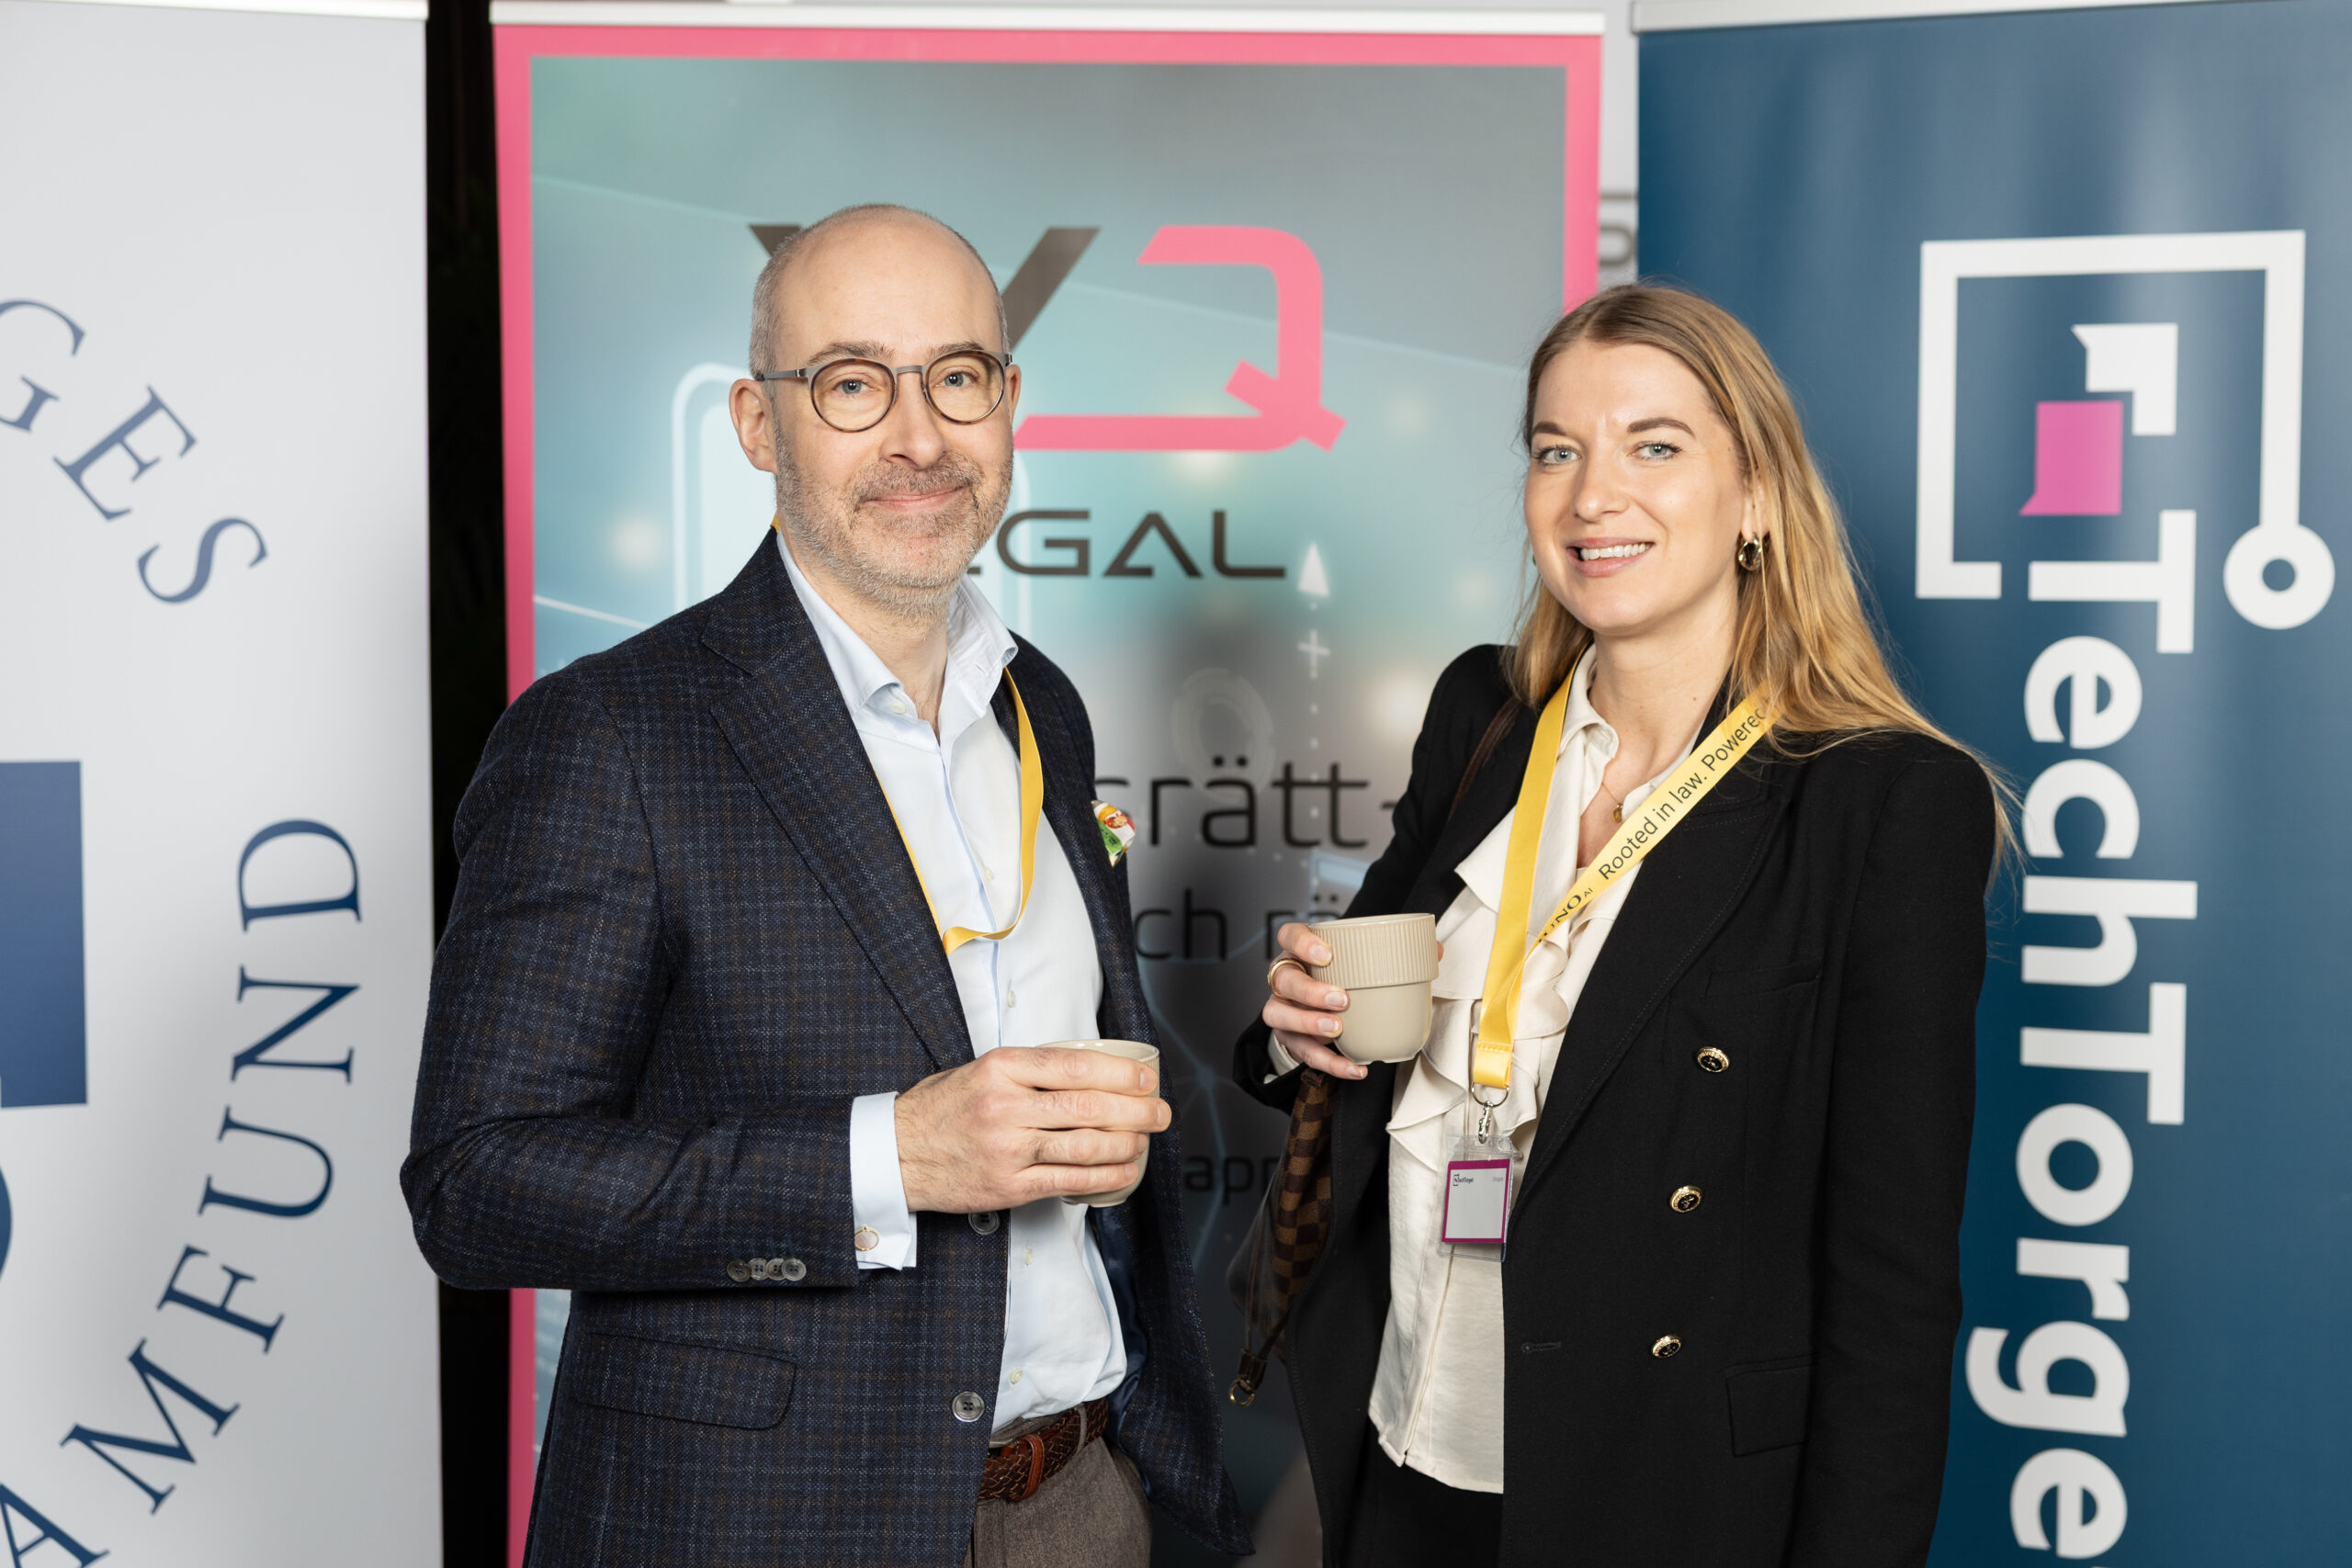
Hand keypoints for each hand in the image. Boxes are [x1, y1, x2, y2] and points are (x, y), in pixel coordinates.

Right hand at [893, 1046, 1169, 1211]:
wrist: (896, 1153)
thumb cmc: (940, 1109)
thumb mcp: (979, 1070)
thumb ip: (1029, 1070)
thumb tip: (1089, 1070)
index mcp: (1001, 1069)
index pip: (1075, 1066)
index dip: (1120, 1074)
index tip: (1145, 1079)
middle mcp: (1006, 1107)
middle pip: (1088, 1108)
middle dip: (1135, 1111)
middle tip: (1160, 1112)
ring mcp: (1008, 1150)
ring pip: (1084, 1146)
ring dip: (1126, 1144)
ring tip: (1145, 1140)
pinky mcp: (1008, 1186)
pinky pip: (1068, 1182)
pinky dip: (1104, 1177)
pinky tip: (1123, 1171)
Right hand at [1261, 922, 1441, 1081]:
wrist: (1323, 1012)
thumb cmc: (1342, 980)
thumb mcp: (1363, 963)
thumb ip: (1398, 953)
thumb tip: (1433, 950)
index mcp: (1302, 952)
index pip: (1289, 935)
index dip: (1302, 942)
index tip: (1327, 954)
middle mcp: (1287, 979)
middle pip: (1283, 979)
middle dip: (1310, 990)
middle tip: (1342, 998)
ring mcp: (1284, 1009)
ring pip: (1277, 1014)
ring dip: (1308, 1022)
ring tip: (1337, 1028)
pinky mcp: (1290, 1038)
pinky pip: (1302, 1052)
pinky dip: (1329, 1061)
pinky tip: (1352, 1066)